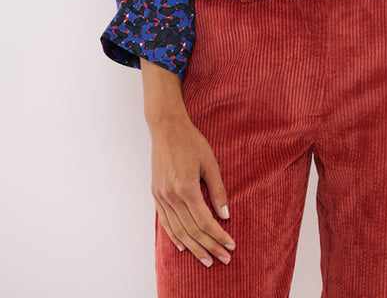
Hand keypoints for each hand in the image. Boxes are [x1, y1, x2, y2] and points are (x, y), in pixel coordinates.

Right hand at [149, 114, 235, 267]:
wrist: (167, 128)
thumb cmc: (191, 142)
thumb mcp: (210, 163)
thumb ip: (218, 190)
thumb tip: (226, 215)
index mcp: (187, 187)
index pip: (205, 221)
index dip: (218, 235)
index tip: (230, 245)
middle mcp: (172, 195)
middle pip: (192, 230)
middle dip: (209, 247)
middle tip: (223, 259)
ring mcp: (161, 196)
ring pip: (178, 230)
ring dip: (193, 247)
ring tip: (206, 259)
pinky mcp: (156, 194)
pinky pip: (165, 222)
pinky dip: (174, 237)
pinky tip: (183, 246)